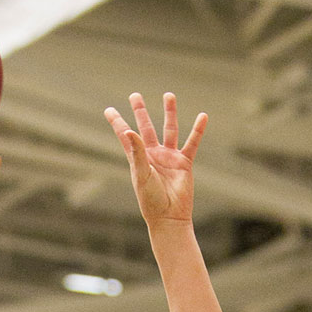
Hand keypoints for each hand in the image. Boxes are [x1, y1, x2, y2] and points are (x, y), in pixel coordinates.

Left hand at [104, 92, 207, 227]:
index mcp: (137, 158)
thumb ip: (137, 152)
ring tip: (169, 95)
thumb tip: (129, 131)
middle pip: (145, 127)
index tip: (109, 110)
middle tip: (135, 95)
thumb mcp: (141, 174)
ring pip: (169, 129)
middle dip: (140, 111)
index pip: (125, 135)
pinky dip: (197, 130)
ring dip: (169, 112)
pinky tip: (203, 116)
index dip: (117, 122)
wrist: (169, 216)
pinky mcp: (184, 163)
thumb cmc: (150, 199)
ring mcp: (168, 157)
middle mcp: (152, 155)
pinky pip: (192, 142)